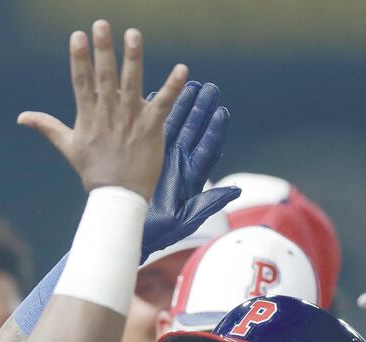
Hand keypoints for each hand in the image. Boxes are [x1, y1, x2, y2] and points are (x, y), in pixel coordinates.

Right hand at [18, 21, 188, 200]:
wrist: (117, 197)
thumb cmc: (94, 171)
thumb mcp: (68, 146)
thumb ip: (46, 126)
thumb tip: (21, 117)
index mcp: (88, 115)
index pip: (81, 81)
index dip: (79, 58)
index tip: (77, 35)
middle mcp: (108, 113)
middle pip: (105, 76)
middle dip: (103, 50)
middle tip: (101, 24)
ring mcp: (130, 120)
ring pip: (132, 83)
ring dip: (133, 58)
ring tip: (134, 34)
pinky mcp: (150, 128)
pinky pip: (163, 104)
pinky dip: (173, 87)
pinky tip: (182, 69)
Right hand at [142, 81, 239, 259]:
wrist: (130, 233)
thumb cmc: (159, 232)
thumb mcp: (185, 220)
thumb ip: (208, 204)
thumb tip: (235, 191)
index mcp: (191, 178)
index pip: (207, 149)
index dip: (214, 131)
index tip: (221, 112)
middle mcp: (180, 165)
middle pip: (194, 132)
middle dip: (202, 109)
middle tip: (210, 88)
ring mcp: (163, 159)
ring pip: (175, 127)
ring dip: (182, 106)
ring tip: (190, 84)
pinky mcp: (147, 157)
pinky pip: (153, 132)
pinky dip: (156, 115)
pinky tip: (158, 97)